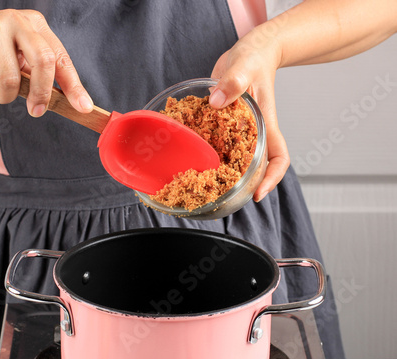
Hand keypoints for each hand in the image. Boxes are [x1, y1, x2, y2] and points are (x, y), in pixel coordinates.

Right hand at [0, 9, 92, 116]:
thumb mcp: (21, 59)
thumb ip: (42, 77)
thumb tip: (72, 105)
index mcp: (37, 25)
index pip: (61, 59)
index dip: (74, 86)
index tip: (83, 108)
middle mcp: (19, 20)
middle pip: (43, 62)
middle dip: (41, 94)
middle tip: (36, 111)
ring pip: (11, 78)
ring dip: (4, 96)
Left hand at [209, 32, 289, 201]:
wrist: (250, 52)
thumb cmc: (255, 57)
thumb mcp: (245, 66)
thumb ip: (233, 81)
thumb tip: (216, 101)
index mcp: (265, 125)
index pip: (279, 158)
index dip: (272, 179)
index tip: (258, 194)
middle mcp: (253, 133)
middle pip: (255, 167)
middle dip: (242, 185)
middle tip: (220, 197)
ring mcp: (239, 131)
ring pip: (234, 159)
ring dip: (222, 172)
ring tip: (200, 184)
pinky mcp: (224, 125)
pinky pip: (217, 144)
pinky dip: (206, 152)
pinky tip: (188, 156)